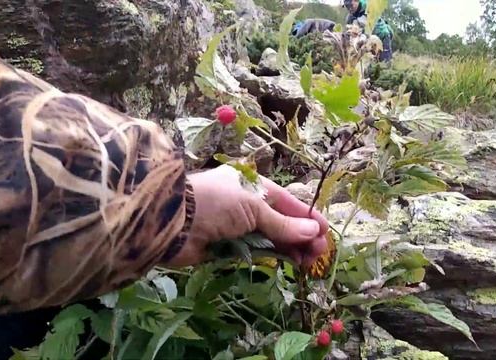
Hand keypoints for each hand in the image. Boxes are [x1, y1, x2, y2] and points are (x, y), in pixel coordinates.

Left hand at [166, 165, 328, 267]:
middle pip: (282, 221)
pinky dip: (273, 256)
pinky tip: (289, 262)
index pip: (287, 202)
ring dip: (291, 248)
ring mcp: (237, 226)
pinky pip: (256, 251)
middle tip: (319, 253)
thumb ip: (283, 224)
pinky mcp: (227, 246)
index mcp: (253, 185)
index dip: (307, 217)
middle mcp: (246, 203)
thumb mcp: (253, 208)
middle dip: (302, 236)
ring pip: (272, 238)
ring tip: (309, 261)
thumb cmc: (214, 203)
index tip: (325, 234)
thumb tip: (313, 232)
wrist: (170, 223)